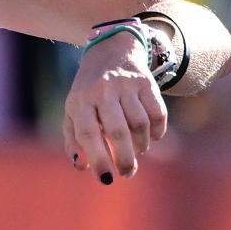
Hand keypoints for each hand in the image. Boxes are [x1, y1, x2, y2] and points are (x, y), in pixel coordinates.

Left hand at [63, 29, 169, 187]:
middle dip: (124, 159)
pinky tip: (151, 138)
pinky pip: (158, 113)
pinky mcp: (146, 82)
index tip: (107, 179)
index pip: (88, 134)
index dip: (98, 160)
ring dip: (141, 146)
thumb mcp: (73, 110)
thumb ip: (73, 139)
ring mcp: (126, 84)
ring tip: (137, 152)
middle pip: (118, 131)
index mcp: (80, 100)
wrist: (110, 50)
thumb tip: (82, 166)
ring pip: (140, 124)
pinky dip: (157, 132)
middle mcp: (103, 90)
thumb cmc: (88, 91)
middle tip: (127, 172)